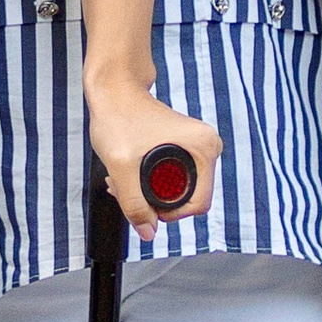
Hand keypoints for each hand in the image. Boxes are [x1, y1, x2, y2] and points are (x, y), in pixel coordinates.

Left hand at [86, 78, 221, 236]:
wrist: (113, 88)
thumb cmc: (118, 116)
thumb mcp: (121, 166)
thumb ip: (134, 204)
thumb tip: (148, 233)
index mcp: (205, 148)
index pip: (198, 204)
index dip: (169, 213)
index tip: (141, 205)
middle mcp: (207, 147)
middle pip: (187, 198)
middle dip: (154, 201)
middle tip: (123, 189)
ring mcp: (197, 146)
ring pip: (176, 189)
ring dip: (146, 191)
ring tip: (119, 180)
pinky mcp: (185, 146)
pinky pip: (172, 176)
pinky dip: (147, 180)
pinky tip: (125, 172)